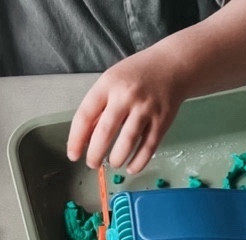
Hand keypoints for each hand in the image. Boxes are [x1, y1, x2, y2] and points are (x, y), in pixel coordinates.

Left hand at [66, 44, 186, 174]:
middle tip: (92, 164)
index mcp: (108, 84)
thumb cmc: (136, 76)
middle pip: (105, 132)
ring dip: (116, 159)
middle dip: (95, 154)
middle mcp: (126, 95)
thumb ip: (98, 108)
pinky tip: (131, 167)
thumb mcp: (111, 82)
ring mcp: (146, 108)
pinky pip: (148, 147)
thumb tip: (83, 141)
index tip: (73, 155)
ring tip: (112, 163)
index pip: (85, 115)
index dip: (76, 139)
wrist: (172, 65)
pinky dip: (138, 162)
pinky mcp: (162, 120)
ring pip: (127, 142)